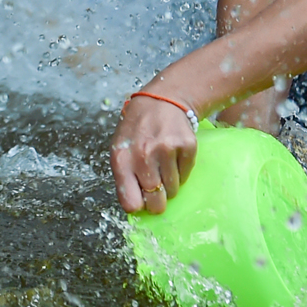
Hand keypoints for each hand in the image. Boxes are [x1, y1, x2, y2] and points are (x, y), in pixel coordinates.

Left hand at [112, 93, 197, 213]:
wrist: (161, 101)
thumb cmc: (136, 129)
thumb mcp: (120, 150)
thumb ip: (124, 177)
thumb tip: (136, 206)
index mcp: (122, 160)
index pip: (131, 203)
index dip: (138, 205)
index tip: (141, 200)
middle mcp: (144, 156)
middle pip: (155, 202)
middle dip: (157, 201)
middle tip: (156, 191)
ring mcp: (167, 150)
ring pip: (172, 190)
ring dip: (169, 184)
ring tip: (163, 166)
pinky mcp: (187, 146)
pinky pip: (185, 176)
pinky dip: (181, 171)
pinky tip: (173, 156)